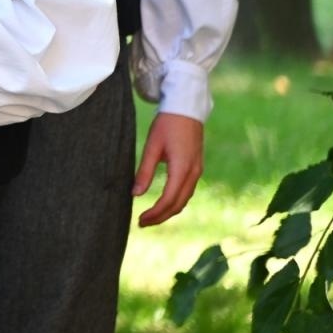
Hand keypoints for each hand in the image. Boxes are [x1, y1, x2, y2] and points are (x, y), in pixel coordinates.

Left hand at [133, 111, 203, 225]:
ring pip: (184, 200)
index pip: (169, 200)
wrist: (186, 108)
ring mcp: (197, 171)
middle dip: (160, 217)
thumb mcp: (152, 147)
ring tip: (150, 217)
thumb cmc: (166, 124)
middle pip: (178, 204)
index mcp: (182, 168)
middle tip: (141, 223)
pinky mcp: (196, 167)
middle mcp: (193, 173)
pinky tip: (163, 204)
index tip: (139, 220)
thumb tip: (135, 194)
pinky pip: (187, 191)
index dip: (155, 213)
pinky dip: (175, 202)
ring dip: (168, 211)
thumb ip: (145, 171)